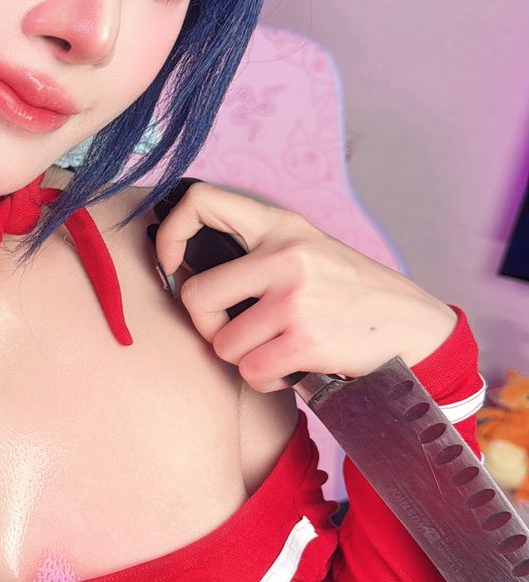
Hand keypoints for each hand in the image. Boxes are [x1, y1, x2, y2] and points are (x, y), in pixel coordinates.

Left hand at [151, 180, 455, 393]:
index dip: (170, 234)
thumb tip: (184, 269)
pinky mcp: (305, 341)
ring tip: (276, 349)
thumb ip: (256, 252)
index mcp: (282, 225)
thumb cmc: (350, 292)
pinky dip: (266, 380)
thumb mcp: (308, 250)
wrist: (411, 325)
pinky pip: (251, 372)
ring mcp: (295, 299)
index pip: (202, 201)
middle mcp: (286, 256)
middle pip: (195, 296)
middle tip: (232, 332)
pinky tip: (292, 367)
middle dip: (206, 326)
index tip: (172, 265)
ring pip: (222, 344)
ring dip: (243, 357)